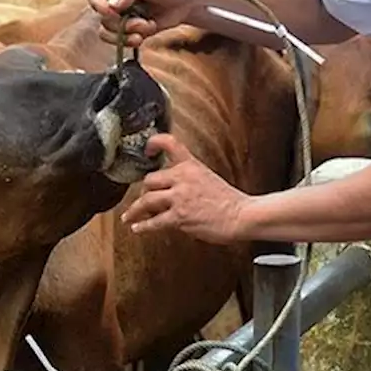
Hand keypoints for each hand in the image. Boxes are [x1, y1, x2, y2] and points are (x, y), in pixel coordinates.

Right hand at [86, 0, 194, 47]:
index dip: (97, 3)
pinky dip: (130, 41)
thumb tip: (111, 5)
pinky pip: (119, 41)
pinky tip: (143, 35)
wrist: (187, 0)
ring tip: (146, 26)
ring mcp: (120, 16)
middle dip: (121, 23)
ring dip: (126, 33)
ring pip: (108, 31)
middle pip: (102, 17)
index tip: (110, 11)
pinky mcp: (129, 30)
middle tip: (140, 21)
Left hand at [121, 134, 246, 242]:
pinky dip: (143, 226)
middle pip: (150, 180)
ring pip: (146, 200)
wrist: (241, 215)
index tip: (147, 149)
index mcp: (191, 166)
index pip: (170, 144)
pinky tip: (138, 228)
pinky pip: (154, 222)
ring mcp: (180, 197)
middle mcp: (183, 178)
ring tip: (129, 216)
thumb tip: (171, 189)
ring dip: (135, 210)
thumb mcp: (208, 177)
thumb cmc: (228, 201)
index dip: (155, 143)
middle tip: (141, 200)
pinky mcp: (180, 216)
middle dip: (144, 192)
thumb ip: (189, 178)